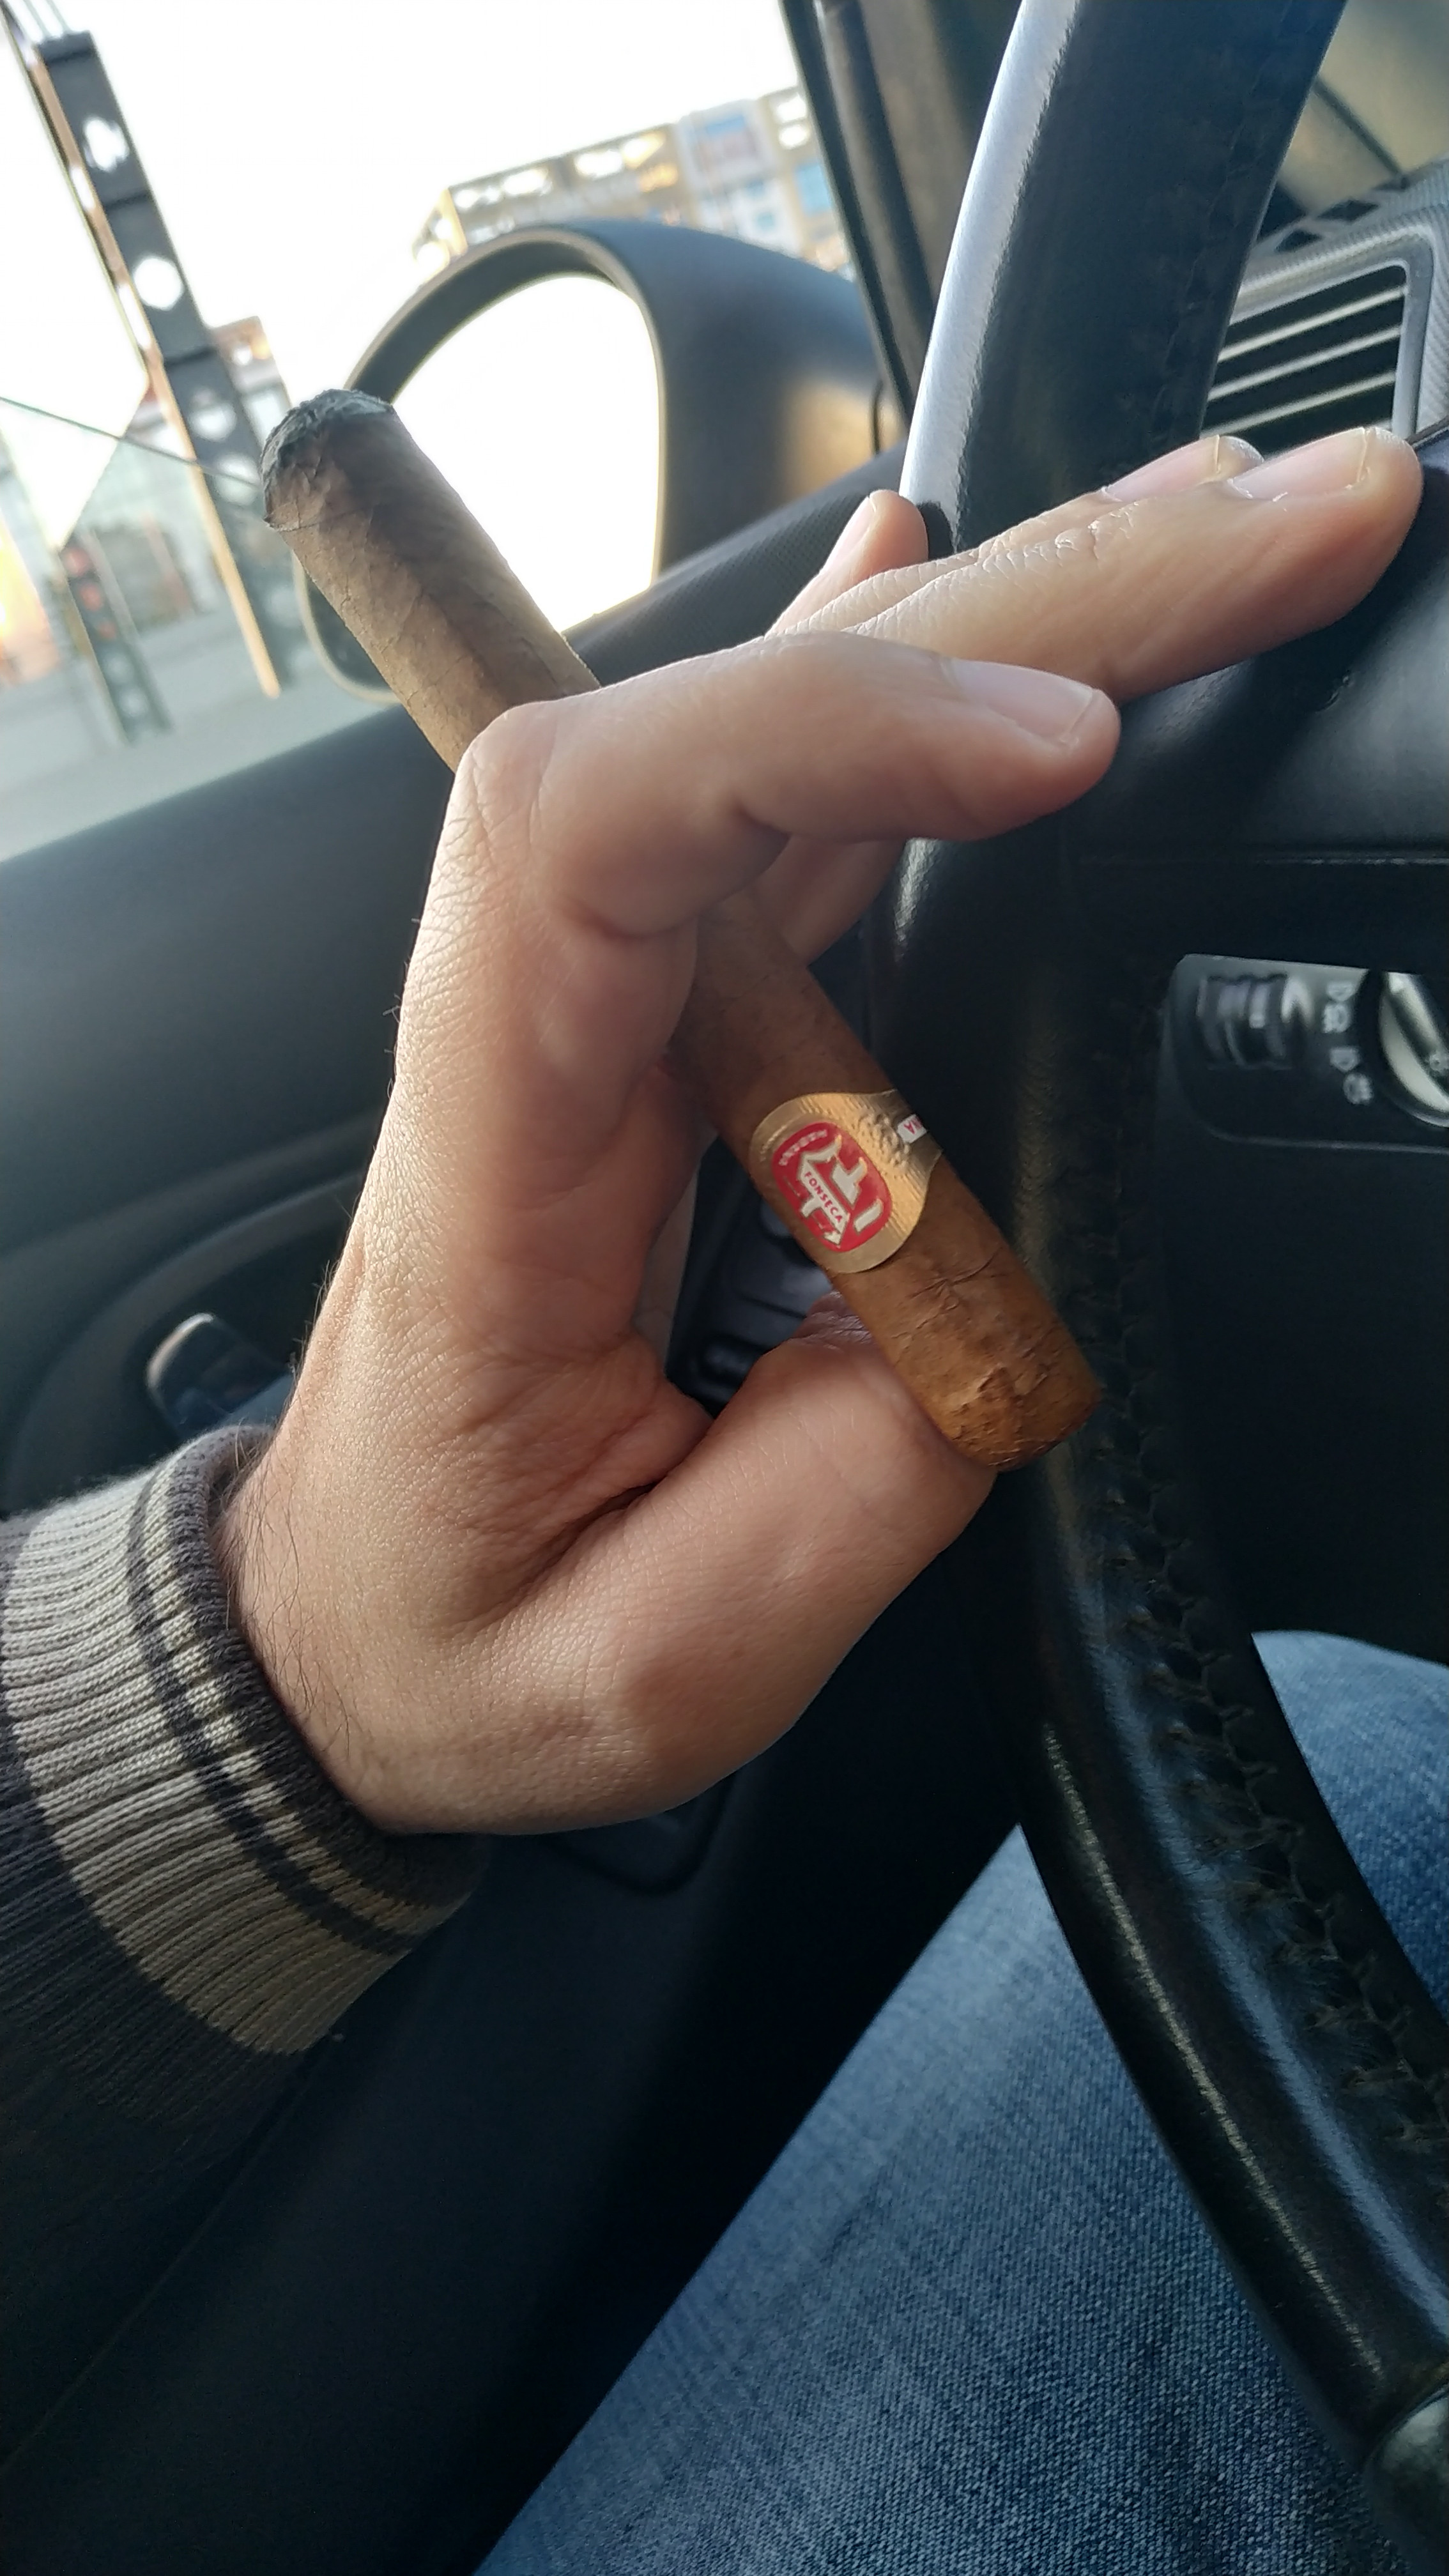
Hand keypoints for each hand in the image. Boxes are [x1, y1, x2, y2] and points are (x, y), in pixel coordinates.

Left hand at [220, 425, 1420, 1833]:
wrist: (343, 1621)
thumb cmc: (455, 1627)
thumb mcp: (653, 1654)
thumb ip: (846, 1494)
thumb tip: (1003, 1315)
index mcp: (490, 1155)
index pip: (596, 829)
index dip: (824, 732)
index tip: (1065, 747)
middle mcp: (543, 1029)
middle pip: (747, 721)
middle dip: (1028, 609)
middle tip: (1281, 533)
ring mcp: (620, 1014)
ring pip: (804, 741)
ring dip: (1026, 625)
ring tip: (1234, 545)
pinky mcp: (688, 1033)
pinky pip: (793, 817)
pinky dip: (902, 693)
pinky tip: (986, 589)